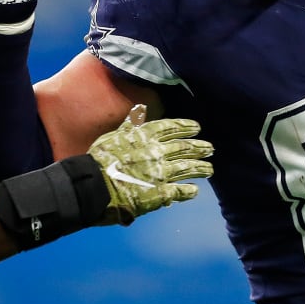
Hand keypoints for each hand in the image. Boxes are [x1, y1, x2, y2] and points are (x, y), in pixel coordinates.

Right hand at [86, 105, 213, 225]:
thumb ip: (129, 126)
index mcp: (144, 136)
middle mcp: (157, 152)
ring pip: (186, 168)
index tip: (196, 128)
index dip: (185, 127)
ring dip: (200, 168)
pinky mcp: (160, 193)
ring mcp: (161, 173)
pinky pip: (179, 191)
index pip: (170, 128)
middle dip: (199, 147)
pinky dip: (188, 191)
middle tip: (210, 148)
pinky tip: (195, 191)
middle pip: (184, 148)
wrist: (94, 185)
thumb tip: (140, 110)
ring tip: (210, 169)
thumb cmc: (99, 160)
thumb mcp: (112, 136)